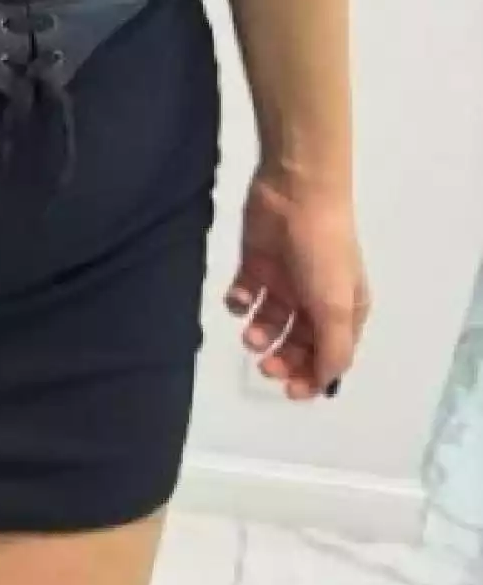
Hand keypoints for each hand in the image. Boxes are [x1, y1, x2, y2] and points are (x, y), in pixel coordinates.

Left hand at [225, 168, 369, 400]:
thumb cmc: (322, 252)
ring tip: (250, 333)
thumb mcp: (336, 307)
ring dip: (260, 333)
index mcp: (345, 310)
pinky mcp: (257, 263)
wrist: (294, 193)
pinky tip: (239, 298)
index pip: (330, 354)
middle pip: (298, 342)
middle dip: (282, 358)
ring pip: (270, 321)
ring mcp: (285, 280)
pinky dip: (240, 303)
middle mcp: (316, 299)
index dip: (311, 376)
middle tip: (263, 363)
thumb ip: (332, 349)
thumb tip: (324, 382)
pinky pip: (246, 294)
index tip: (289, 391)